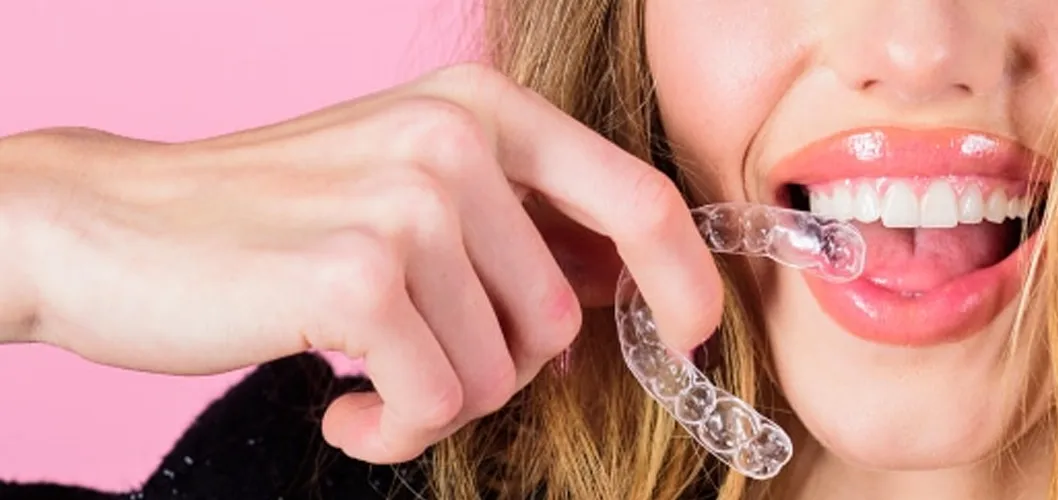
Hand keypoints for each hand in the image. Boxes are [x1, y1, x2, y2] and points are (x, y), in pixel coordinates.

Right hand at [0, 63, 724, 463]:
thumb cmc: (271, 219)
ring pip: (500, 370)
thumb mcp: (412, 186)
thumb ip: (523, 222)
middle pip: (559, 318)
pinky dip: (388, 431)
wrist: (105, 228)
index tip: (694, 334)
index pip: (638, 199)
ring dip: (434, 399)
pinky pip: (436, 406)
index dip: (685, 281)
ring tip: (360, 369)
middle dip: (501, 368)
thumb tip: (635, 284)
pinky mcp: (355, 280)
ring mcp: (407, 205)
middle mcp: (453, 140)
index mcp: (482, 107)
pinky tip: (337, 406)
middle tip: (416, 356)